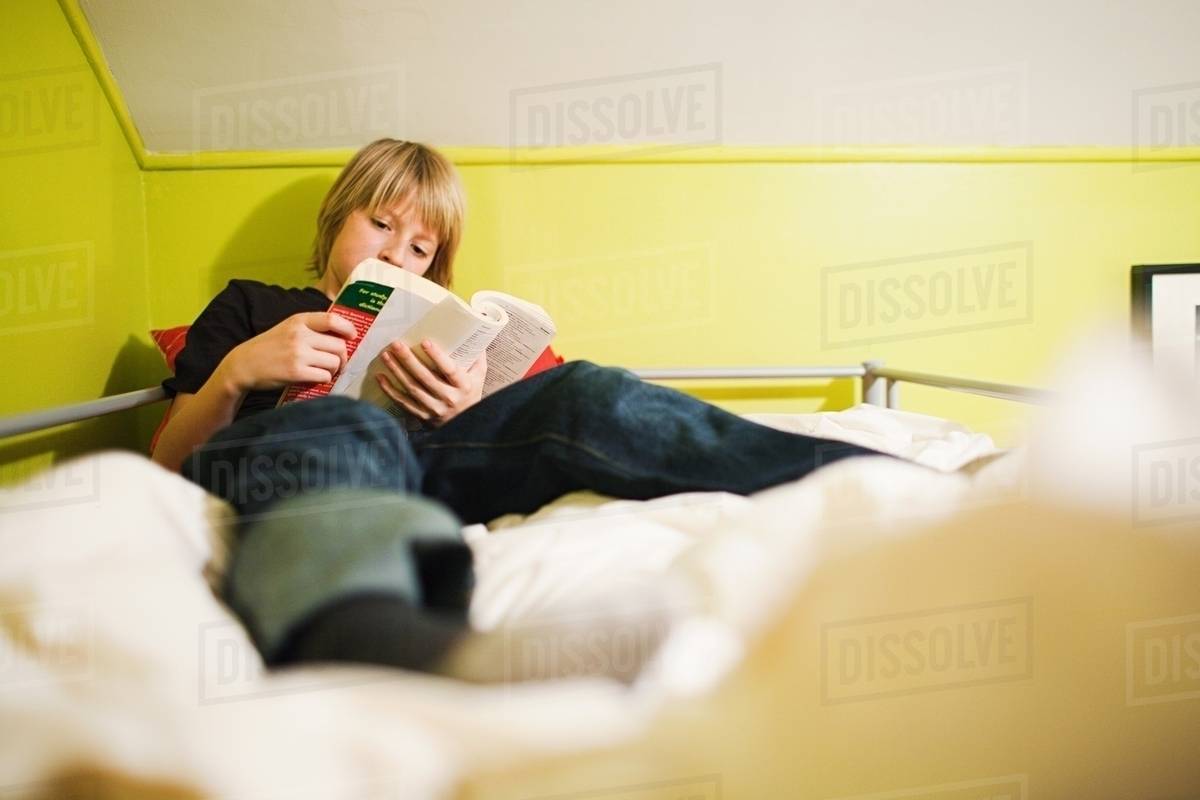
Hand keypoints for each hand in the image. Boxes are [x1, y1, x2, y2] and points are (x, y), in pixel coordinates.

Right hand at [220, 311, 356, 392]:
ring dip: (334, 370)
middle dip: (343, 357)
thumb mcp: (288, 328)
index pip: (333, 319)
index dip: (348, 329)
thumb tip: (342, 334)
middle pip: (339, 346)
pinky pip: (324, 376)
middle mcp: (300, 335)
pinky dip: (324, 379)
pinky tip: (315, 378)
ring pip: (334, 362)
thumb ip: (311, 327)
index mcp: (299, 320)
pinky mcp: (296, 372)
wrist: (244, 364)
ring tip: (325, 371)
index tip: (352, 337)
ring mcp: (298, 354)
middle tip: (338, 363)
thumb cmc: (270, 347)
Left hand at [375, 339, 486, 425]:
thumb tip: (474, 334)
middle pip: (426, 378)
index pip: (450, 370)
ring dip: (397, 371)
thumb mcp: (478, 378)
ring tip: (386, 356)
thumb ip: (476, 358)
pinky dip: (390, 390)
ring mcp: (434, 409)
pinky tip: (380, 378)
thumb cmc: (470, 396)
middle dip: (409, 360)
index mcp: (463, 386)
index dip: (437, 356)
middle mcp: (448, 398)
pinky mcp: (422, 416)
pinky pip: (403, 402)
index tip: (425, 342)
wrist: (465, 426)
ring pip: (412, 388)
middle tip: (396, 344)